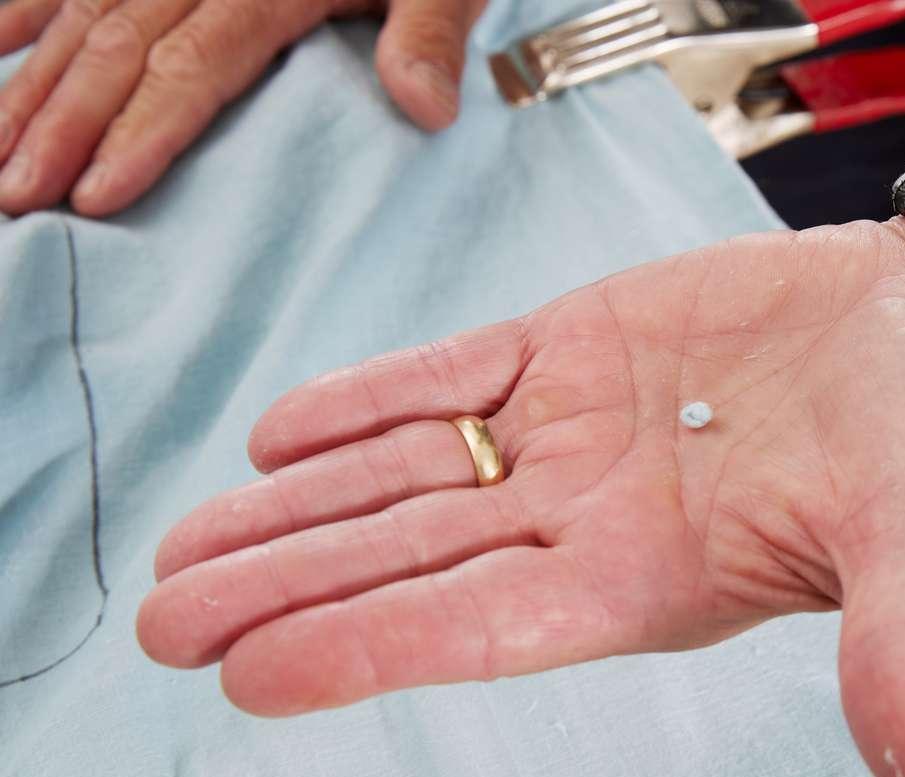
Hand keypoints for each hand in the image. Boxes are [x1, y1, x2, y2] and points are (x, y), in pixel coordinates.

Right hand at [0, 0, 486, 216]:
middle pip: (120, 46)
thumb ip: (431, 39)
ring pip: (85, 14)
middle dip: (62, 124)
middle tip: (13, 198)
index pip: (196, 66)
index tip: (97, 194)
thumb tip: (424, 108)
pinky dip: (28, 7)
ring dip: (32, 83)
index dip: (143, 131)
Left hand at [136, 219, 904, 776]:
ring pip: (411, 476)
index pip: (487, 629)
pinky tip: (284, 433)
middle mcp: (594, 520)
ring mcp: (576, 435)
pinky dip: (371, 400)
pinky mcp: (578, 348)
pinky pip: (453, 378)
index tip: (256, 674)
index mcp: (654, 585)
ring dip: (301, 505)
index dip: (373, 647)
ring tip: (190, 544)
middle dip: (292, 586)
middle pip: (416, 559)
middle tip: (168, 620)